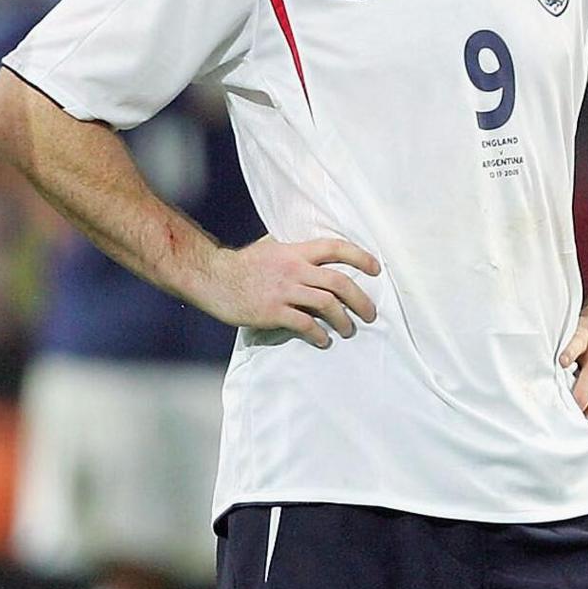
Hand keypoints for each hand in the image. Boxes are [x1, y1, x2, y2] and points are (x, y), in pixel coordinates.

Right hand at [200, 237, 380, 348]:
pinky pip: (305, 324)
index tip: (376, 269)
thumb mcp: (271, 248)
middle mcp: (294, 269)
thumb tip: (314, 252)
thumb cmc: (243, 264)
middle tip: (370, 313)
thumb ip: (295, 250)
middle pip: (339, 282)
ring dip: (344, 320)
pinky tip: (323, 340)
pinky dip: (319, 334)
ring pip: (327, 304)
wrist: (211, 277)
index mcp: (296, 252)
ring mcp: (284, 291)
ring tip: (349, 329)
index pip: (336, 248)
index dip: (360, 257)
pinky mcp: (272, 311)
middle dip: (360, 299)